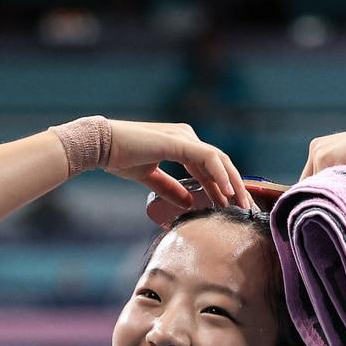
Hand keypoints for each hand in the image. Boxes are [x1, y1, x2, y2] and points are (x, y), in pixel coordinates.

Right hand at [104, 120, 252, 210]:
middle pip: (219, 163)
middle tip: (244, 208)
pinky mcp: (179, 141)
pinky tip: (226, 192)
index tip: (230, 206)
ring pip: (218, 160)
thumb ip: (170, 189)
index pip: (209, 166)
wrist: (101, 146)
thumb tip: (189, 204)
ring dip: (232, 182)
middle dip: (234, 186)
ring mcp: (184, 137)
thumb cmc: (120, 158)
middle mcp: (187, 137)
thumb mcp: (150, 178)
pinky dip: (219, 175)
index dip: (222, 187)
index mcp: (181, 143)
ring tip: (240, 203)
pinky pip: (207, 158)